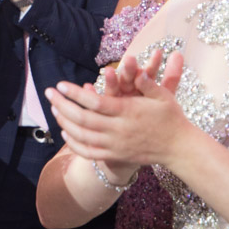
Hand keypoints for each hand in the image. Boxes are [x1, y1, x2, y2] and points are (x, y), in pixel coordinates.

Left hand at [42, 48, 185, 181]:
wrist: (179, 148)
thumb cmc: (171, 118)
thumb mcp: (164, 96)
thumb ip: (148, 84)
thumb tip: (138, 72)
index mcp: (128, 112)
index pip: (95, 103)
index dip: (75, 94)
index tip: (61, 85)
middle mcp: (119, 130)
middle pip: (82, 119)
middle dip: (62, 105)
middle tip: (48, 93)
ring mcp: (115, 145)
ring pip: (82, 136)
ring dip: (64, 122)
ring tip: (54, 109)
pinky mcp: (115, 156)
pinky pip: (89, 152)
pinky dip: (74, 143)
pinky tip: (65, 132)